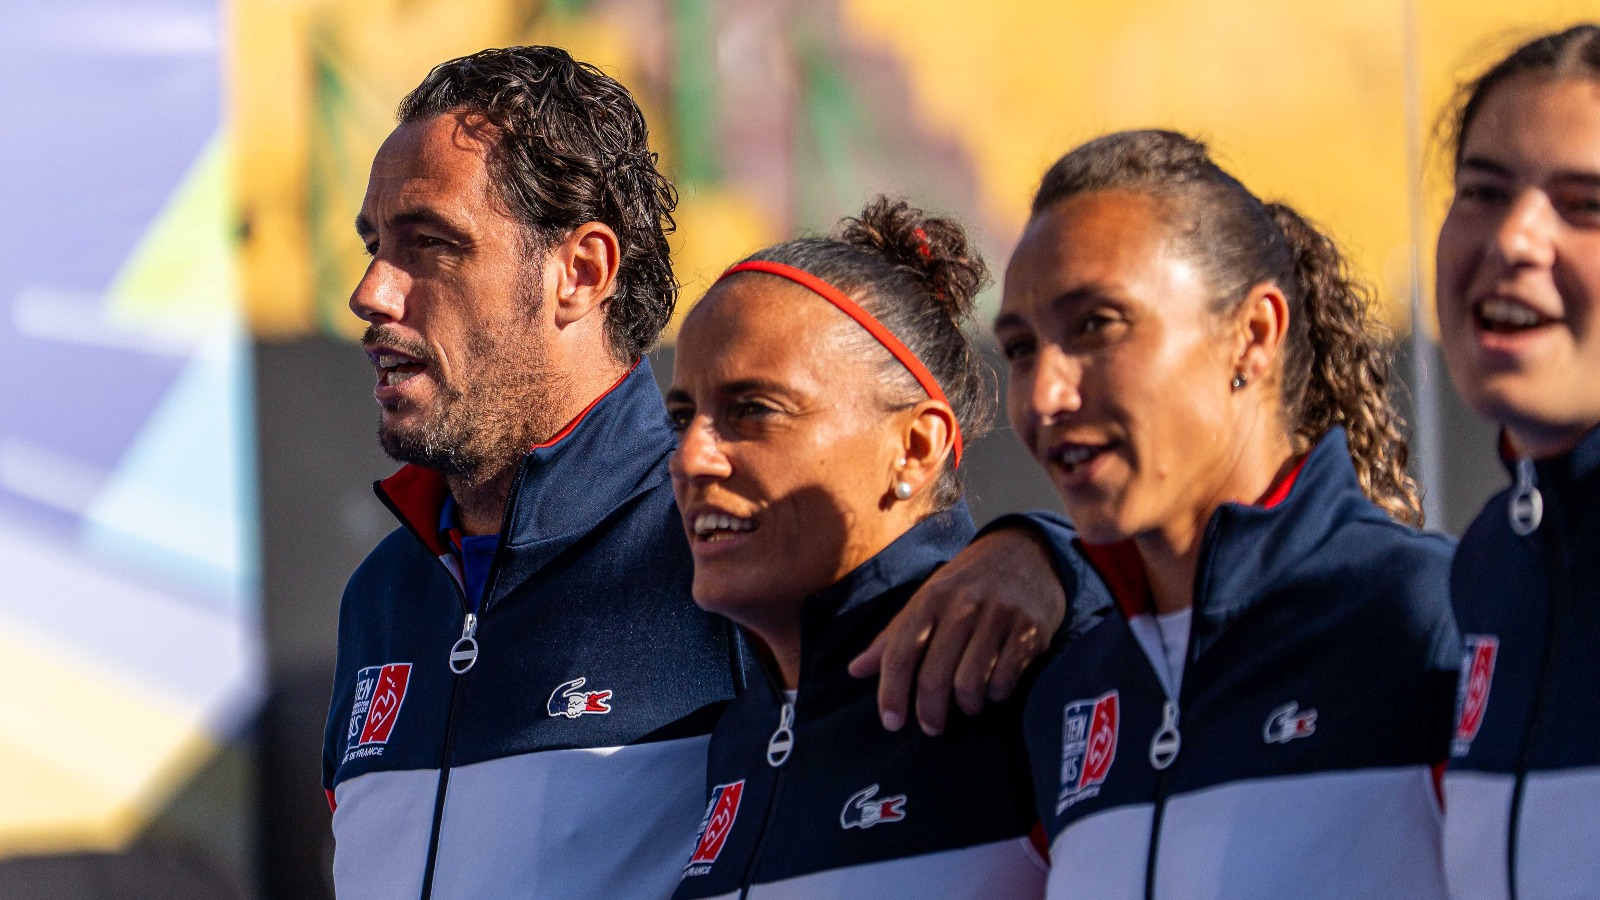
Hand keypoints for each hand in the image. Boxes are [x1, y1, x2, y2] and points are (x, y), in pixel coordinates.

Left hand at [848, 525, 1064, 734]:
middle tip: (931, 727)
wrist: (1027, 552)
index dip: (891, 693)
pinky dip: (995, 695)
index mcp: (931, 598)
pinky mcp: (1030, 631)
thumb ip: (893, 636)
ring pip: (970, 684)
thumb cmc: (968, 582)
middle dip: (929, 711)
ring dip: (966, 706)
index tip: (891, 722)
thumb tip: (856, 670)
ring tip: (966, 706)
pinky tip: (992, 690)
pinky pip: (1005, 681)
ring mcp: (999, 617)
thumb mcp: (927, 597)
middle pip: (935, 676)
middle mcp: (963, 606)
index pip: (900, 653)